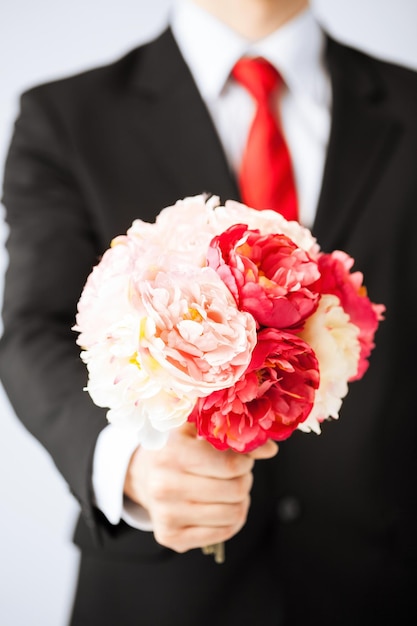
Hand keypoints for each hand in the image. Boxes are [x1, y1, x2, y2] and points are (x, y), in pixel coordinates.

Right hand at [124, 423, 277, 552]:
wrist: (143, 475)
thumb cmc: (176, 448)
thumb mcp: (198, 431)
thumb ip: (233, 434)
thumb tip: (270, 449)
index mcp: (171, 453)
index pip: (230, 464)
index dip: (246, 461)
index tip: (242, 458)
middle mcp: (165, 486)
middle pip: (235, 490)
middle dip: (244, 479)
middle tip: (238, 473)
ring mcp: (167, 515)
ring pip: (233, 513)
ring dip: (241, 500)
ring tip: (230, 488)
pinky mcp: (171, 537)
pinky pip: (223, 533)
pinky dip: (232, 519)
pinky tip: (222, 505)